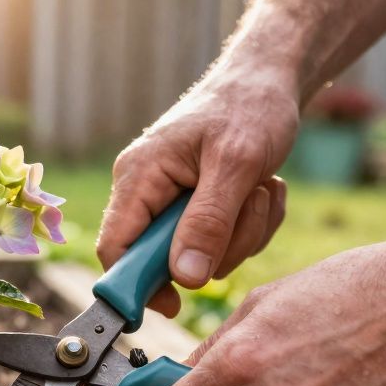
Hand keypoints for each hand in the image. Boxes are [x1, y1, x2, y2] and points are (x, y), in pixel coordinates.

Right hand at [97, 61, 296, 316]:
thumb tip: (185, 279)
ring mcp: (172, 200)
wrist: (270, 80)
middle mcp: (147, 191)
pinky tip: (262, 190)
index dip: (136, 285)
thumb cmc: (249, 107)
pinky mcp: (197, 206)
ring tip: (260, 190)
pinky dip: (251, 224)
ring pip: (200, 255)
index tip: (175, 305)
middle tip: (249, 209)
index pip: (115, 248)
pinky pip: (222, 242)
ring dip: (242, 233)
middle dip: (217, 246)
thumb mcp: (237, 165)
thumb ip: (209, 222)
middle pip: (164, 259)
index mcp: (139, 177)